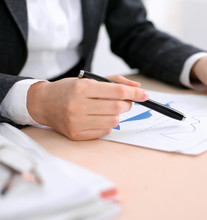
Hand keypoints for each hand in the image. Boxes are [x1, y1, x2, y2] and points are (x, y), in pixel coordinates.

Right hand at [27, 75, 147, 139]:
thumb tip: (137, 88)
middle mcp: (78, 105)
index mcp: (82, 88)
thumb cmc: (69, 90)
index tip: (144, 95)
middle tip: (123, 102)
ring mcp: (77, 121)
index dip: (134, 94)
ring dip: (116, 115)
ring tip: (107, 110)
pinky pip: (104, 132)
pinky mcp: (76, 134)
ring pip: (113, 121)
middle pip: (118, 108)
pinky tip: (98, 118)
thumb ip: (115, 82)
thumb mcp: (89, 80)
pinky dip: (107, 125)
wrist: (43, 103)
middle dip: (126, 104)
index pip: (117, 92)